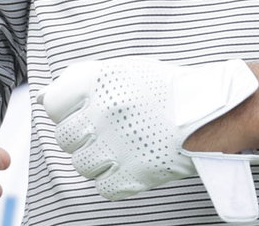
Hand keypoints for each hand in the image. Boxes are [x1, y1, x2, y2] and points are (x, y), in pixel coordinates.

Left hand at [42, 57, 258, 221]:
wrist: (213, 112)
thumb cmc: (170, 91)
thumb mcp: (126, 70)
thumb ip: (84, 80)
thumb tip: (46, 94)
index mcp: (100, 83)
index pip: (53, 104)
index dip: (67, 111)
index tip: (81, 113)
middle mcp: (104, 113)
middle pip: (65, 138)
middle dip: (82, 137)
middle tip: (106, 132)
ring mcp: (116, 146)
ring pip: (82, 165)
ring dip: (98, 160)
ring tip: (122, 148)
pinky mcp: (132, 175)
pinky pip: (103, 187)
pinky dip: (114, 181)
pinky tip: (130, 164)